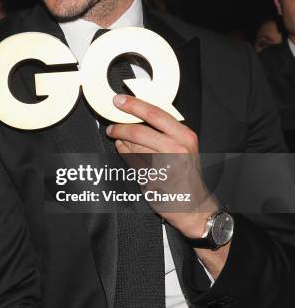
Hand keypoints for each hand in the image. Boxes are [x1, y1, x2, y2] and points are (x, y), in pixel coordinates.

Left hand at [106, 94, 217, 238]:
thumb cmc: (187, 174)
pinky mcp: (152, 180)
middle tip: (112, 127)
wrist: (195, 206)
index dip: (134, 105)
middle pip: (139, 132)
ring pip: (133, 147)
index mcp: (185, 136)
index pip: (155, 114)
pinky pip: (131, 163)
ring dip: (121, 142)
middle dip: (121, 127)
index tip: (119, 101)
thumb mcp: (185, 147)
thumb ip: (165, 131)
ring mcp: (164, 166)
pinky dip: (124, 155)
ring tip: (119, 140)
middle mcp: (176, 149)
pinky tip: (124, 151)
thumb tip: (138, 115)